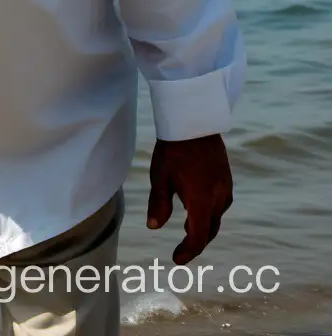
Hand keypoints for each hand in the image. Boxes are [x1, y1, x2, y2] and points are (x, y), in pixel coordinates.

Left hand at [146, 134, 233, 264]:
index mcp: (202, 200)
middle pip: (210, 230)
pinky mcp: (227, 179)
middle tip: (181, 249)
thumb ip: (158, 203)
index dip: (188, 251)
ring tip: (187, 227)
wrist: (195, 122)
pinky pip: (221, 204)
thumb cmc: (173, 148)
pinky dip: (210, 212)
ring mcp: (226, 188)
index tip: (176, 259)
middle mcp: (219, 198)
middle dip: (196, 241)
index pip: (197, 236)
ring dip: (204, 226)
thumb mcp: (160, 176)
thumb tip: (153, 227)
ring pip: (217, 217)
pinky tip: (196, 206)